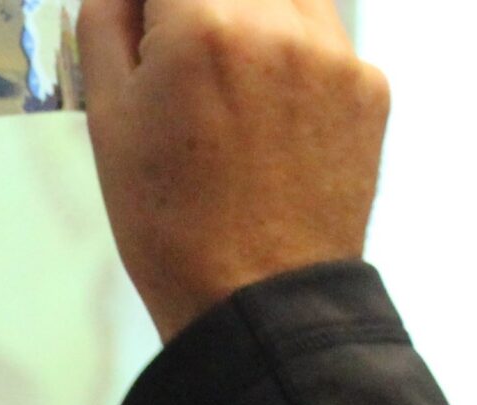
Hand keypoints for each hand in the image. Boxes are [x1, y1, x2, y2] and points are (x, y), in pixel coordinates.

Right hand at [79, 0, 390, 340]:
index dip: (154, 2)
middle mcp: (279, 24)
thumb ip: (106, 20)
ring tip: (224, 79)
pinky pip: (324, 34)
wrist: (260, 302)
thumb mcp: (108, 118)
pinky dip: (291, 51)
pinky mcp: (370, 86)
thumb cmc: (176, 227)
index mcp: (204, 25)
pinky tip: (265, 111)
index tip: (146, 20)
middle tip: (180, 49)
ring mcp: (335, 54)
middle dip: (196, 5)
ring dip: (249, 10)